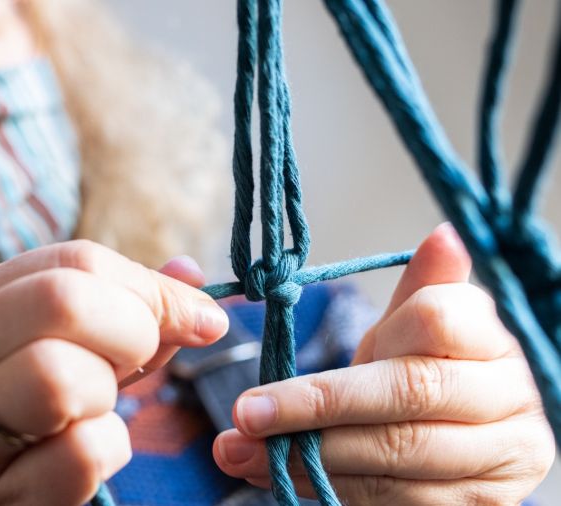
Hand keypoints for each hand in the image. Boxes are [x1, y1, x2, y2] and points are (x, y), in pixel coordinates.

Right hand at [0, 241, 227, 505]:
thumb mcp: (30, 356)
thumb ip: (110, 313)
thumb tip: (191, 275)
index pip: (71, 261)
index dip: (151, 288)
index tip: (198, 320)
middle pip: (63, 300)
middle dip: (132, 329)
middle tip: (137, 366)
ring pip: (57, 375)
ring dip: (104, 396)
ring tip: (90, 415)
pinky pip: (79, 455)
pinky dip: (104, 456)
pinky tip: (78, 468)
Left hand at [213, 224, 555, 503]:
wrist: (460, 444)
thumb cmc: (421, 371)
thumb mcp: (410, 329)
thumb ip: (416, 290)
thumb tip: (441, 234)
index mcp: (490, 336)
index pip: (433, 321)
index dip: (359, 339)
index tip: (285, 360)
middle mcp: (510, 395)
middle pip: (406, 393)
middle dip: (314, 406)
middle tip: (245, 415)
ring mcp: (502, 455)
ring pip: (396, 453)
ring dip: (310, 456)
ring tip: (243, 452)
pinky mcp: (482, 505)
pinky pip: (396, 497)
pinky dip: (331, 489)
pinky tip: (283, 477)